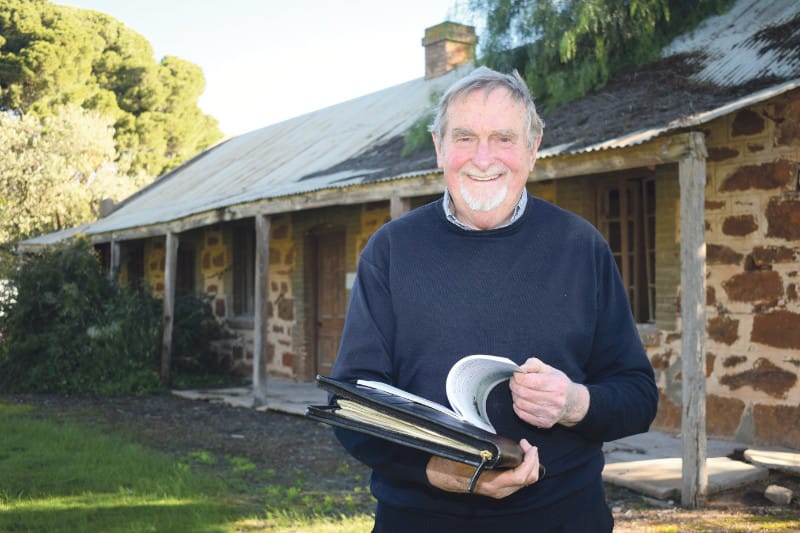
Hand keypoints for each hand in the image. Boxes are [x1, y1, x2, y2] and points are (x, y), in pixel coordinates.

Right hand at [426, 439, 540, 498]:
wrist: (440, 475)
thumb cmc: (452, 463)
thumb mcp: (468, 455)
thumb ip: (487, 452)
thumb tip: (504, 443)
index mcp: (492, 483)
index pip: (522, 476)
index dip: (530, 460)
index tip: (529, 446)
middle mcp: (499, 490)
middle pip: (529, 480)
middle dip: (533, 460)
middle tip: (527, 445)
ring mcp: (500, 491)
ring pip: (525, 481)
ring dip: (529, 464)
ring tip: (524, 448)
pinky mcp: (499, 488)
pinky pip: (518, 480)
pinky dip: (523, 468)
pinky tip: (518, 456)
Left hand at [509, 357, 589, 427]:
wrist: (572, 403)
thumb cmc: (558, 384)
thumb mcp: (549, 369)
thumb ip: (533, 364)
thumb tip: (520, 369)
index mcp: (556, 385)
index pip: (529, 381)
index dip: (518, 377)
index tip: (516, 374)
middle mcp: (555, 400)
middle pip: (523, 393)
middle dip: (514, 386)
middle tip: (514, 382)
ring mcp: (550, 413)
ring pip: (521, 404)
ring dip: (515, 396)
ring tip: (518, 391)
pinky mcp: (545, 423)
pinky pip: (522, 415)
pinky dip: (517, 407)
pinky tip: (522, 401)